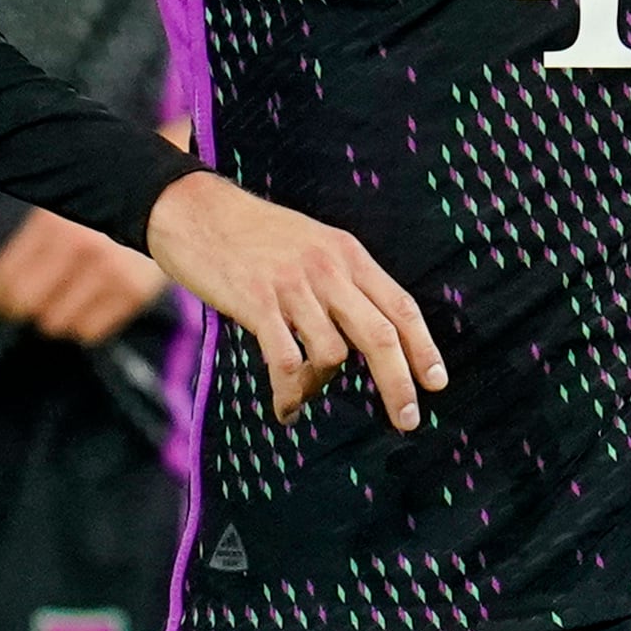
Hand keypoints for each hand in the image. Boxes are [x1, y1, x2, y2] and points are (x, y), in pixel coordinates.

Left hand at [0, 208, 172, 342]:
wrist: (171, 194)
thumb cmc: (110, 200)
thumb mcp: (66, 205)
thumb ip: (37, 241)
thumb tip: (4, 287)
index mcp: (55, 223)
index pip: (8, 277)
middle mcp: (79, 248)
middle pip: (27, 305)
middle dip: (22, 309)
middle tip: (23, 308)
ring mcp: (109, 272)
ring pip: (56, 323)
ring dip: (55, 316)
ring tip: (63, 300)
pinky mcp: (134, 291)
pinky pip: (90, 331)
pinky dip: (84, 325)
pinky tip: (88, 305)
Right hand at [143, 170, 446, 427]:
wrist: (193, 209)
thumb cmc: (251, 233)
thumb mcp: (311, 244)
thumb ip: (339, 281)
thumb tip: (365, 332)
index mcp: (347, 254)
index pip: (400, 306)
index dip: (424, 348)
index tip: (436, 383)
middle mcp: (327, 269)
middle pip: (380, 335)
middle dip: (399, 384)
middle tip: (407, 421)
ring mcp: (292, 286)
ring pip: (333, 354)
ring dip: (321, 386)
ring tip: (302, 396)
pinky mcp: (256, 302)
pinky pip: (285, 362)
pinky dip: (289, 394)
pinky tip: (284, 409)